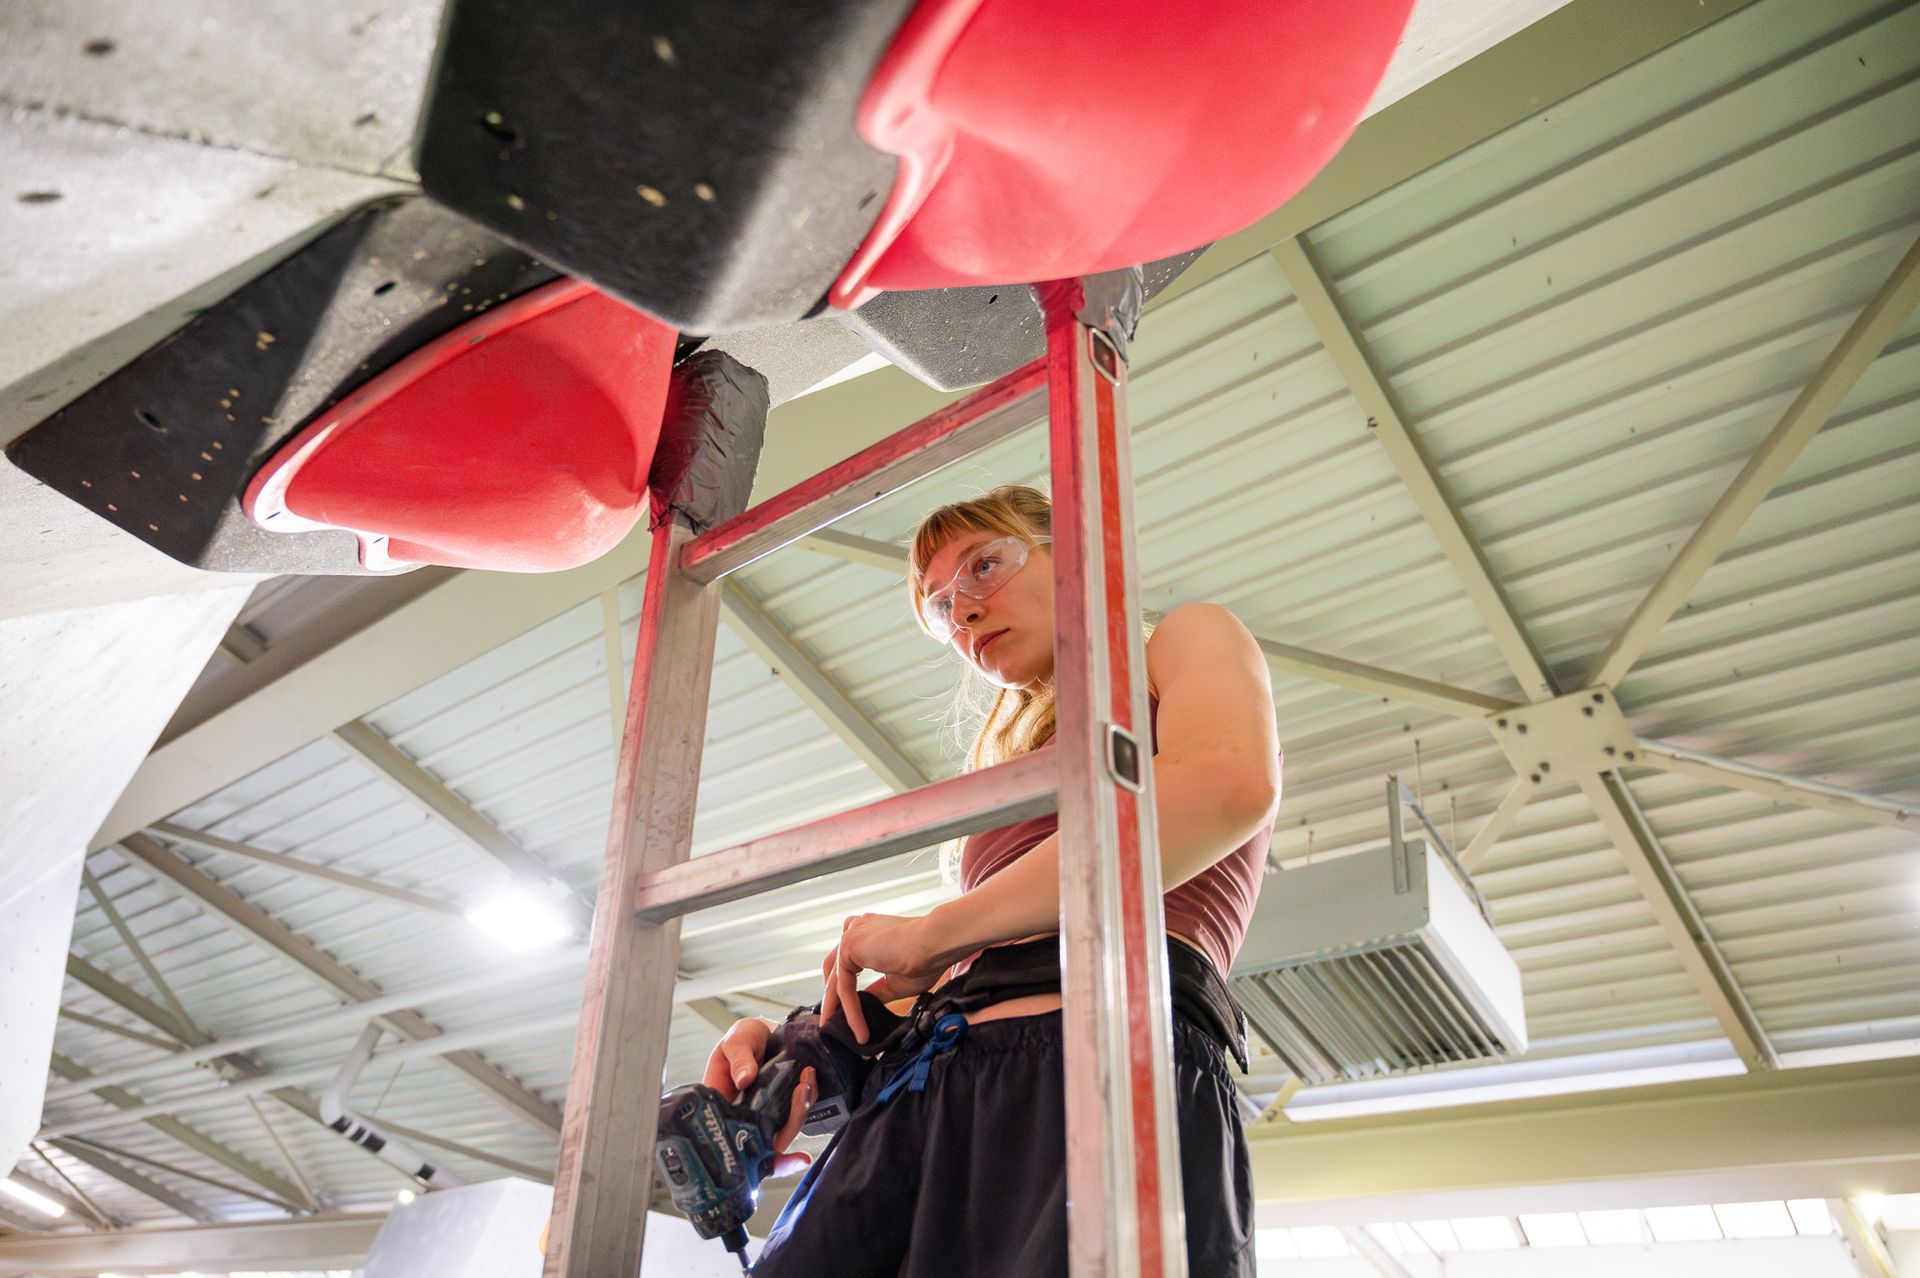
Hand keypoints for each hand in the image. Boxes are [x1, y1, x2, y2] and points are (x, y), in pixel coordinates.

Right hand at [700, 1017, 814, 1176]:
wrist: (764, 1030)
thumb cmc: (743, 1038)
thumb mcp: (735, 1041)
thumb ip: (739, 1058)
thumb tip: (744, 1079)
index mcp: (723, 1107)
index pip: (732, 1140)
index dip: (751, 1158)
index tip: (775, 1156)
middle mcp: (745, 1117)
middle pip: (767, 1141)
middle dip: (789, 1125)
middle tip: (799, 1093)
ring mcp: (766, 1114)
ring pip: (786, 1129)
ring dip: (800, 1110)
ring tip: (806, 1080)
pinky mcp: (784, 1106)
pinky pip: (797, 1113)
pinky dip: (807, 1100)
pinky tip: (810, 1080)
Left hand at [820, 912, 960, 1044]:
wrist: (936, 943)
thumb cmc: (927, 957)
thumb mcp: (896, 981)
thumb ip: (877, 991)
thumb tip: (864, 1004)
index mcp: (868, 932)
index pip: (846, 964)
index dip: (842, 991)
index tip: (843, 1013)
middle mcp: (856, 929)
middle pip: (835, 970)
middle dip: (832, 999)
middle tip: (831, 1024)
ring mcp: (851, 935)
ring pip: (838, 981)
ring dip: (839, 1010)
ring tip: (842, 1033)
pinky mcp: (849, 945)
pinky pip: (844, 986)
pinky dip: (850, 1009)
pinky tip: (858, 1027)